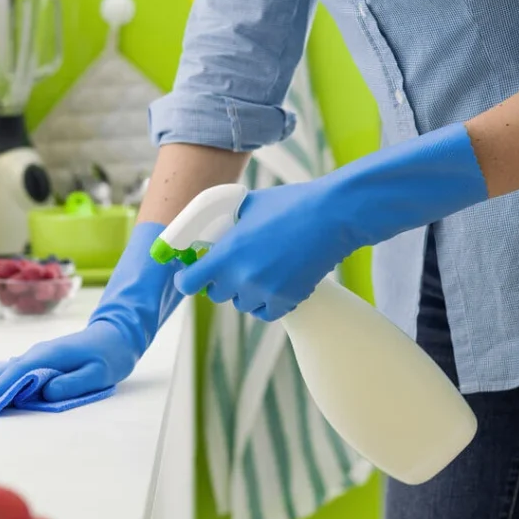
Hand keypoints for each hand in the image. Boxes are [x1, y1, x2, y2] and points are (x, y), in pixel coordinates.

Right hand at [0, 223, 184, 406]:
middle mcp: (37, 353)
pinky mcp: (37, 360)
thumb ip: (72, 383)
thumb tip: (44, 392)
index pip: (17, 375)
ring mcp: (35, 355)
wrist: (117, 334)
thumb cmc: (111, 355)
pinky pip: (8, 370)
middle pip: (1, 371)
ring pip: (1, 369)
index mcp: (49, 356)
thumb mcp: (99, 373)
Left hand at [174, 123, 488, 320]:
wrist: (331, 217)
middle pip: (215, 295)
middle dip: (219, 282)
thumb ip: (226, 223)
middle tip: (231, 268)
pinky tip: (273, 284)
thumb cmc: (290, 205)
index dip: (187, 279)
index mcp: (227, 254)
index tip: (190, 275)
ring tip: (259, 271)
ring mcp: (265, 291)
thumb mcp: (248, 206)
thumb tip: (210, 228)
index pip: (189, 283)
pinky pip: (265, 313)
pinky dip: (266, 303)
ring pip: (242, 304)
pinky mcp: (287, 300)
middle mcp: (242, 277)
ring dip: (244, 293)